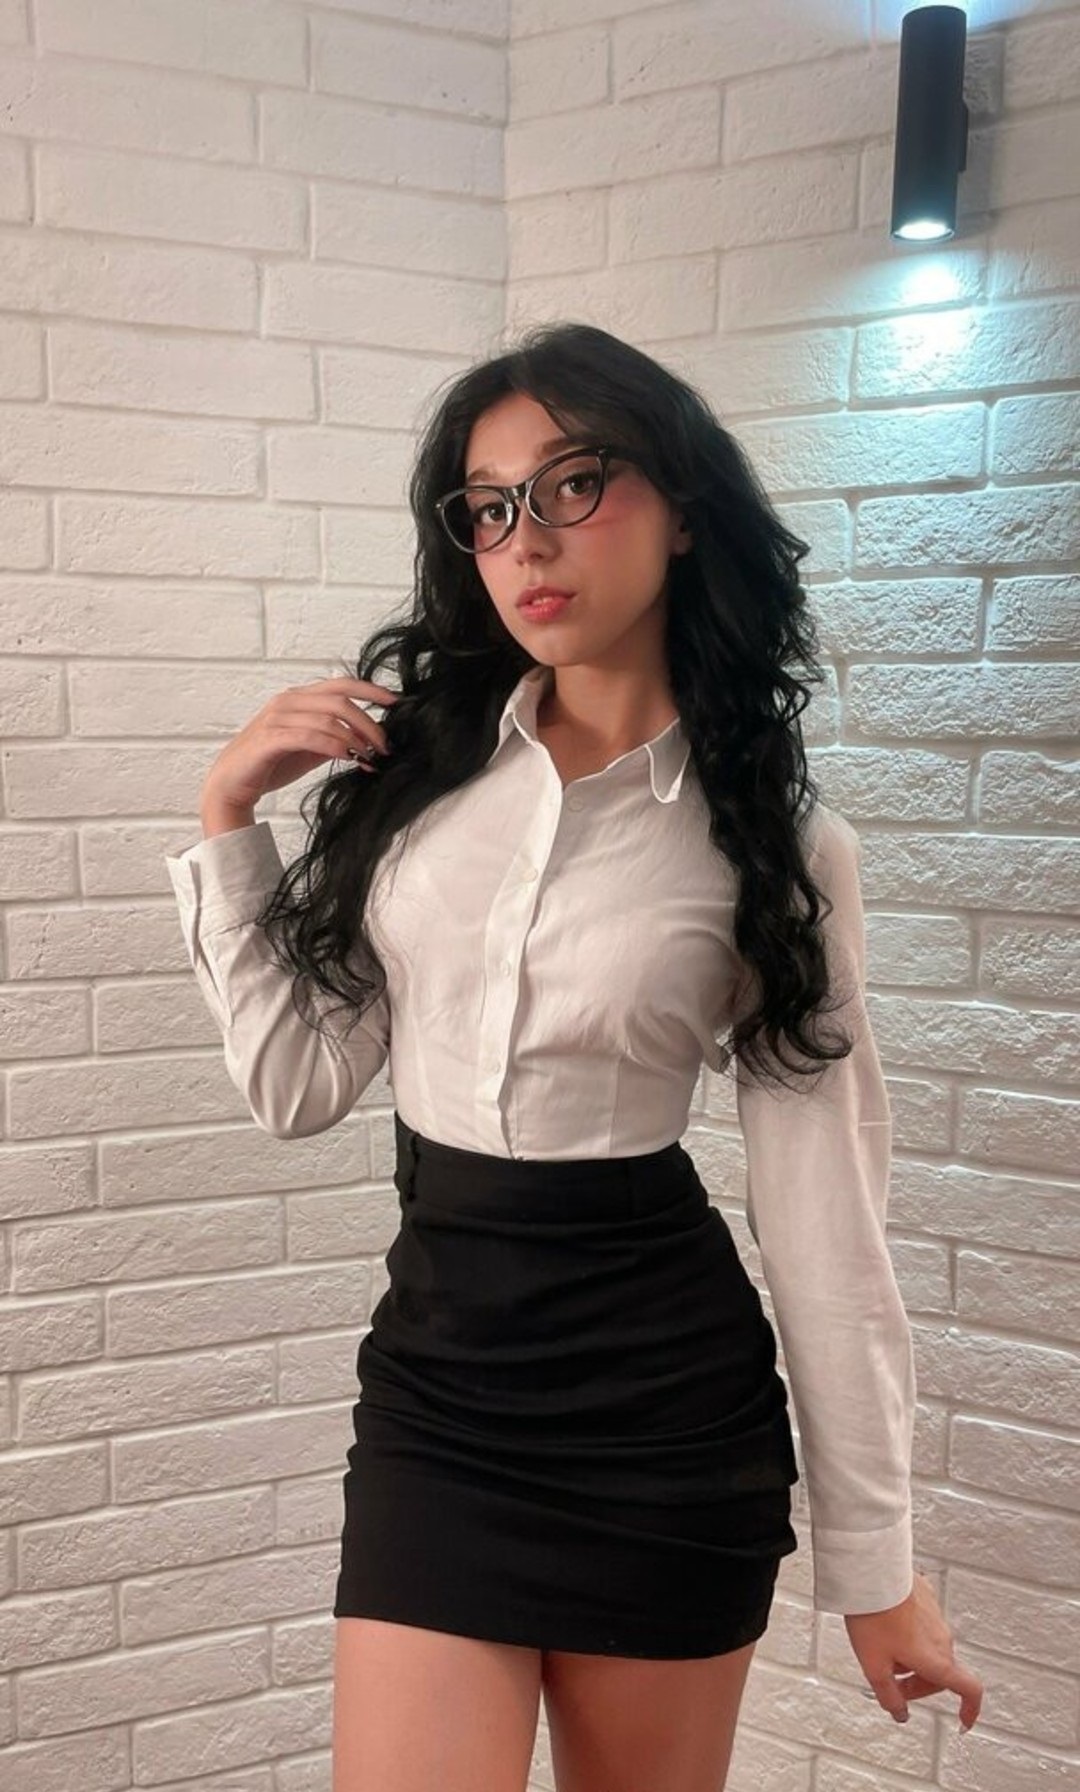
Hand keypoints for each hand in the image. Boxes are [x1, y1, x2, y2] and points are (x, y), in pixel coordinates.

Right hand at [200, 675, 399, 816]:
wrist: (232, 784)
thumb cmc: (271, 763)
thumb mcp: (311, 747)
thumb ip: (335, 737)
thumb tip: (370, 739)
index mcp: (298, 698)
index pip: (341, 684)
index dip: (371, 690)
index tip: (397, 703)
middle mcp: (287, 702)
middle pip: (340, 701)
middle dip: (369, 723)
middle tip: (385, 746)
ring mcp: (276, 718)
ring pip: (328, 718)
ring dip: (356, 739)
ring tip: (370, 758)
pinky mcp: (270, 739)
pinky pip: (310, 736)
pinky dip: (334, 746)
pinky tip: (348, 758)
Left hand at [844, 1572, 982, 1731]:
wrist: (872, 1574)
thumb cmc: (874, 1615)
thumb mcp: (874, 1667)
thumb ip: (889, 1696)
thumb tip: (898, 1713)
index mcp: (937, 1660)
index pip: (969, 1690)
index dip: (970, 1710)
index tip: (964, 1720)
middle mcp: (943, 1638)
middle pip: (940, 1673)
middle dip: (918, 1685)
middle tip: (892, 1685)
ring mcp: (936, 1616)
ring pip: (930, 1649)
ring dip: (912, 1659)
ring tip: (883, 1651)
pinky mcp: (926, 1597)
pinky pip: (923, 1625)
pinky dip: (909, 1635)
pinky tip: (886, 1627)